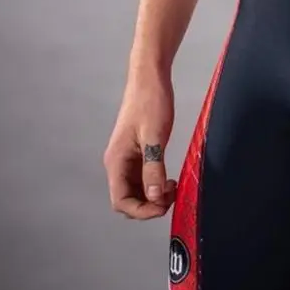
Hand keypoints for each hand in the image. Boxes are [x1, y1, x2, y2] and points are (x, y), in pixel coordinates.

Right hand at [103, 70, 176, 219]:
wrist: (150, 78)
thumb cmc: (150, 102)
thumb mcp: (155, 136)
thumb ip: (153, 168)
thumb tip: (153, 197)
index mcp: (116, 161)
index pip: (121, 201)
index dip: (142, 211)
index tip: (164, 207)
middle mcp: (118, 163)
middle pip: (127, 199)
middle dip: (149, 205)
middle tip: (172, 196)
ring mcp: (127, 158)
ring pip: (136, 190)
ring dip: (152, 196)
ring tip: (173, 187)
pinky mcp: (138, 151)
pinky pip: (142, 177)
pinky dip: (155, 184)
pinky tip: (169, 180)